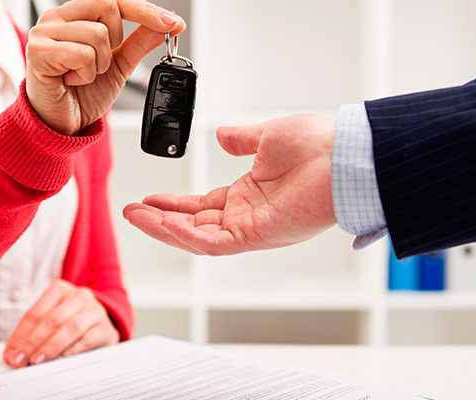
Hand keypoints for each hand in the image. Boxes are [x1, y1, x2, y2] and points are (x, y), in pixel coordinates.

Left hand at [2, 280, 118, 367]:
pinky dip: (70, 351)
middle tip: (19, 360)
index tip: (10, 354)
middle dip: (32, 343)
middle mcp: (78, 296)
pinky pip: (86, 340)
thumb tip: (13, 354)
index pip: (35, 313)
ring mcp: (94, 311)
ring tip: (36, 361)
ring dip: (50, 348)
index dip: (20, 335)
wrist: (103, 325)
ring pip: (69, 329)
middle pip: (51, 320)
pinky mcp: (105, 328)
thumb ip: (34, 333)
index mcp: (60, 290)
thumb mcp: (53, 319)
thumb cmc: (71, 322)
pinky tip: (59, 360)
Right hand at [26, 0, 184, 134]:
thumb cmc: (81, 93)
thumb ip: (141, 41)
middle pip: (107, 5)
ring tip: (83, 75)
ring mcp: (44, 32)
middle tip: (101, 63)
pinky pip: (82, 53)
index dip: (145, 10)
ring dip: (99, 64)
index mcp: (75, 15)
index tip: (172, 23)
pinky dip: (85, 73)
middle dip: (115, 40)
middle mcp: (57, 17)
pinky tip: (72, 80)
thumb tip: (170, 24)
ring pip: (97, 33)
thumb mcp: (120, 65)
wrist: (60, 124)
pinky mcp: (38, 50)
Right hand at [123, 114, 337, 255]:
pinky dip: (188, 234)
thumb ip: (241, 139)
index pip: (201, 206)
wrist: (344, 156)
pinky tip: (164, 222)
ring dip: (165, 228)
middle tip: (131, 212)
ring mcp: (251, 227)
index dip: (172, 204)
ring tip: (136, 217)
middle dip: (159, 219)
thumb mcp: (268, 136)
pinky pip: (215, 242)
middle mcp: (247, 215)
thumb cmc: (317, 146)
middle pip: (193, 225)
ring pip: (197, 238)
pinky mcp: (257, 235)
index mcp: (248, 194)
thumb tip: (221, 135)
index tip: (147, 199)